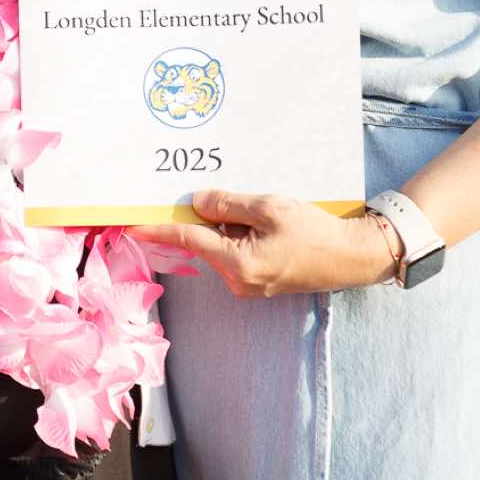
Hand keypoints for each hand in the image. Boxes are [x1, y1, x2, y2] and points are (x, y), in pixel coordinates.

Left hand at [129, 191, 396, 297]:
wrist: (350, 257)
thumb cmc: (314, 231)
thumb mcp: (270, 207)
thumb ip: (229, 205)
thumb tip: (196, 204)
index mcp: (237, 264)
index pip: (188, 241)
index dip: (157, 230)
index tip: (129, 226)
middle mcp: (237, 281)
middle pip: (205, 243)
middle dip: (203, 219)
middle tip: (209, 194)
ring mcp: (248, 285)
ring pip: (221, 247)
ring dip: (226, 226)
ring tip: (257, 209)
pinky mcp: (258, 282)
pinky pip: (235, 254)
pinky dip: (237, 236)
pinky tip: (260, 222)